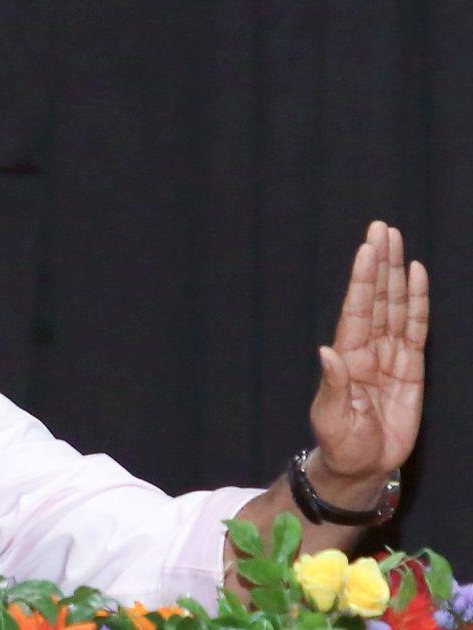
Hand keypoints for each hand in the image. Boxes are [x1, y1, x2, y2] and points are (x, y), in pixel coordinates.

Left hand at [310, 221, 428, 483]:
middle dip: (380, 263)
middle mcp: (368, 348)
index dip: (363, 278)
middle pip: (377, 297)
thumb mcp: (332, 417)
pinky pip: (416, 329)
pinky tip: (418, 277)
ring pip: (395, 306)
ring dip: (397, 274)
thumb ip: (334, 384)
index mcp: (347, 356)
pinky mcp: (411, 368)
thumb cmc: (340, 442)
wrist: (362, 466)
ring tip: (397, 241)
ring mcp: (390, 355)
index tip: (367, 248)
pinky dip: (418, 302)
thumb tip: (327, 351)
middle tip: (382, 228)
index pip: (357, 308)